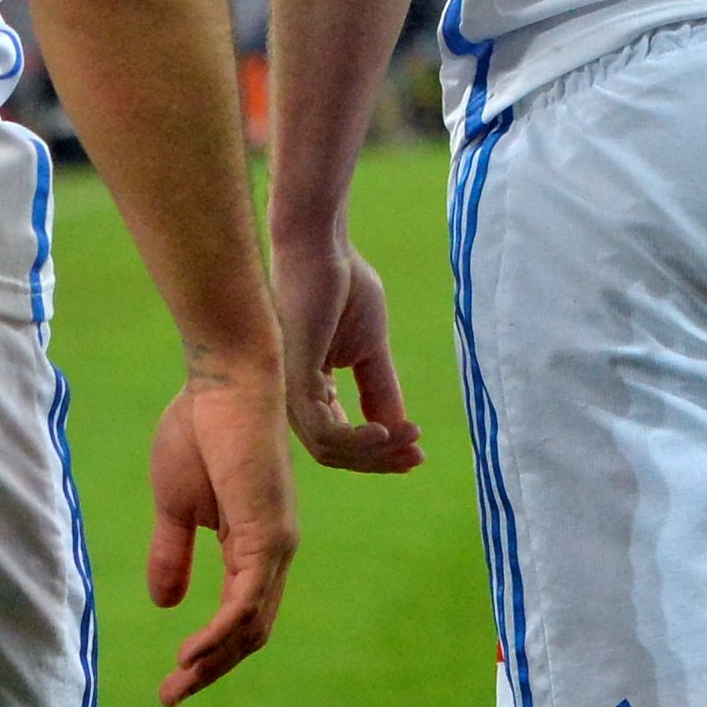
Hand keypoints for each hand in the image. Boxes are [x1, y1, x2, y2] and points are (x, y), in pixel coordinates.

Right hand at [144, 354, 296, 706]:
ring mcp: (276, 545)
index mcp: (255, 544)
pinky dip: (219, 634)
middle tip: (170, 697)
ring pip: (251, 626)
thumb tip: (166, 604)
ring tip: (177, 685)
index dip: (208, 652)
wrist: (222, 381)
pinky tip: (191, 653)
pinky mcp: (267, 535)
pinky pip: (245, 602)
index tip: (173, 680)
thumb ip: (172, 554)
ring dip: (213, 662)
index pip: (239, 616)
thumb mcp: (175, 507)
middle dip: (210, 670)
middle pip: (250, 632)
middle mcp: (274, 551)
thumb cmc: (200, 429)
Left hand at [272, 223, 423, 472]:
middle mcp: (291, 396)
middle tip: (417, 456)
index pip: (340, 441)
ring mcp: (287, 390)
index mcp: (310, 390)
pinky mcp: (292, 379)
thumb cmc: (343, 285)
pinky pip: (324, 431)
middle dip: (380, 460)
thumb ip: (380, 389)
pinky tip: (386, 431)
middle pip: (335, 453)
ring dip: (376, 451)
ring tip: (408, 435)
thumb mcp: (371, 348)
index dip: (380, 454)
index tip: (418, 452)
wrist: (323, 245)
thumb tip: (401, 430)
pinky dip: (359, 440)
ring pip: (330, 449)